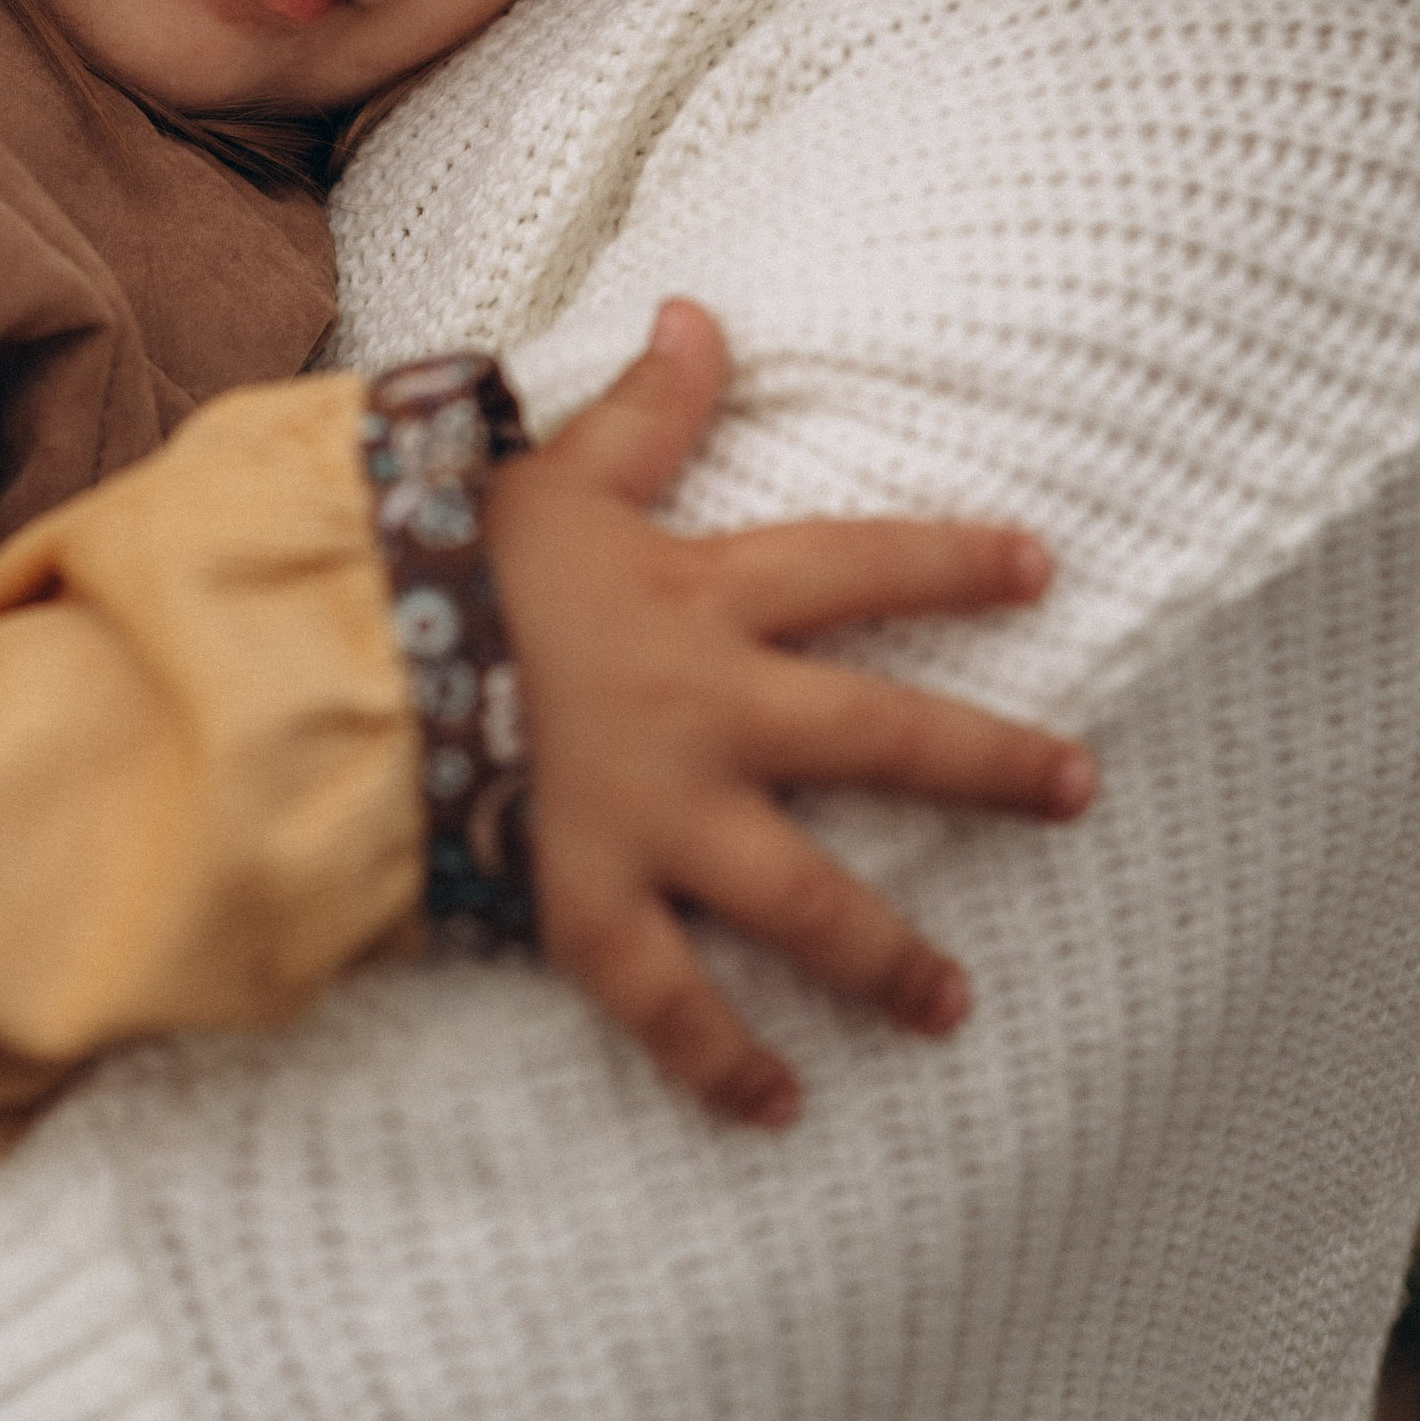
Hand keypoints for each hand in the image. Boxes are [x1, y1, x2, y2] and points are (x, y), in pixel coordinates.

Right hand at [487, 300, 1092, 1131]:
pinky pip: (670, 1003)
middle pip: (876, 735)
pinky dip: (723, 1064)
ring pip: (803, 899)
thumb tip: (701, 311)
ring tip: (954, 1004)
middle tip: (1076, 788)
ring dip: (887, 955)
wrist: (343, 657)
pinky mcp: (588, 902)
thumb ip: (645, 409)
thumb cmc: (445, 556)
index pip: (858, 567)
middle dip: (987, 763)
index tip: (1041, 567)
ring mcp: (656, 818)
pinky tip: (782, 1108)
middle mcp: (707, 711)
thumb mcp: (559, 471)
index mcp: (702, 596)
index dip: (953, 563)